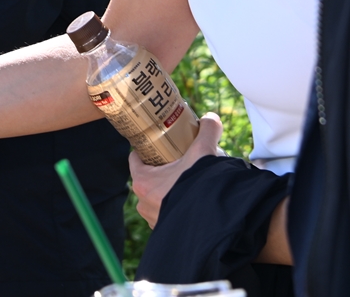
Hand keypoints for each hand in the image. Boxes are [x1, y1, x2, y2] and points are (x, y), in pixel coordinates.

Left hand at [130, 112, 222, 228]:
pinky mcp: (167, 231)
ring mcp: (154, 220)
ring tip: (187, 181)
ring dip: (169, 190)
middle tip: (178, 161)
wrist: (213, 222)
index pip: (136, 159)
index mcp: (143, 182)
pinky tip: (191, 199)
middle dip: (161, 170)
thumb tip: (211, 118)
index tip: (157, 143)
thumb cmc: (200, 186)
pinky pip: (167, 214)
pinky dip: (176, 206)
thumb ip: (207, 130)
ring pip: (157, 198)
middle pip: (148, 178)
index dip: (146, 149)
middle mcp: (143, 203)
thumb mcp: (203, 151)